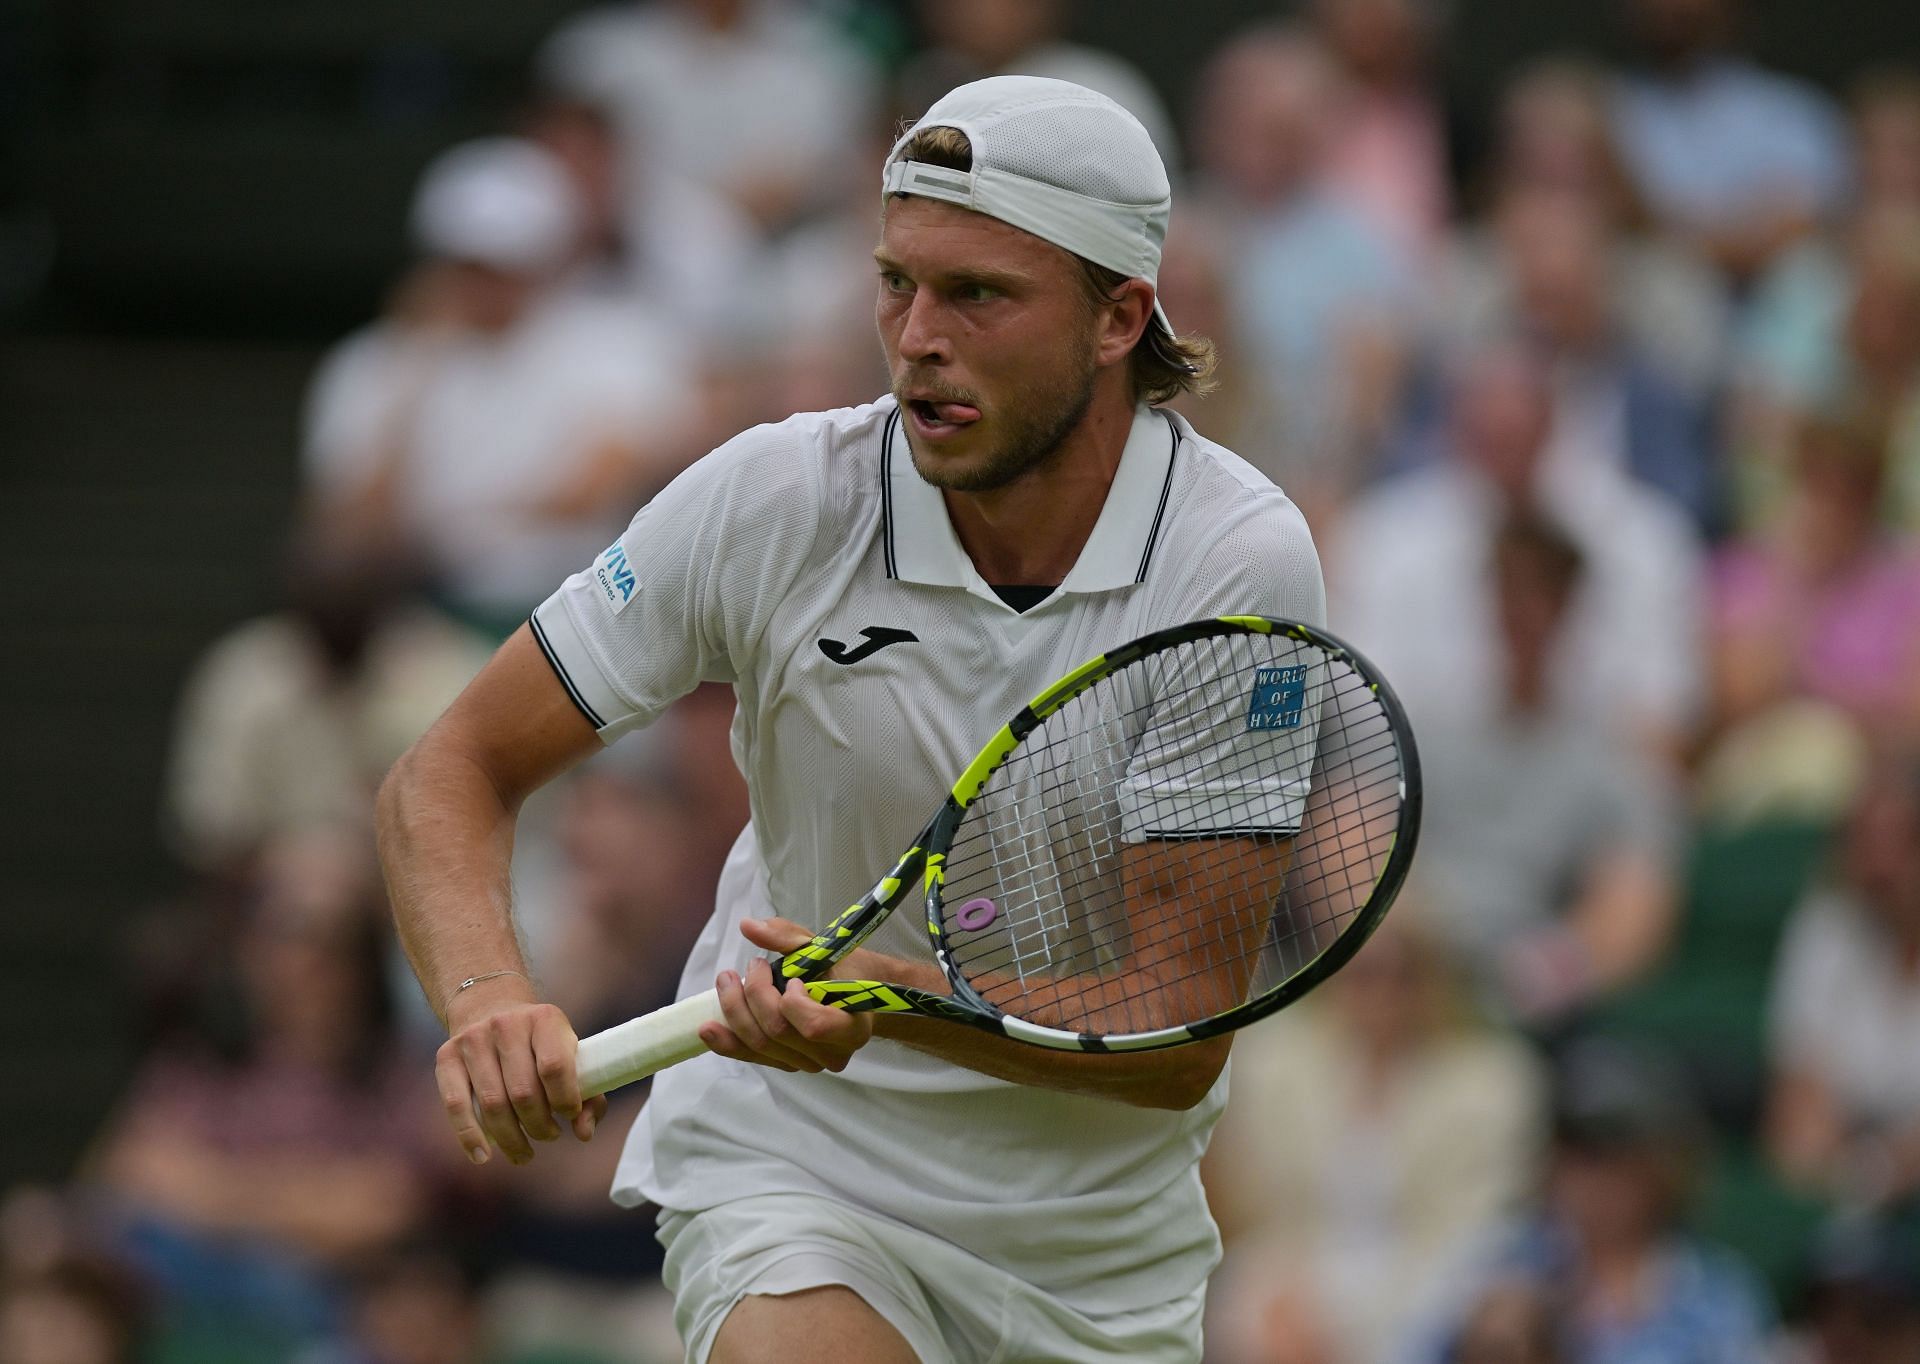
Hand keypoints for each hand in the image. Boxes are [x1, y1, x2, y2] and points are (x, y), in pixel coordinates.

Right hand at [437, 978, 605, 1165]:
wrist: (492, 1008)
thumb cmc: (540, 1044)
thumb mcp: (570, 1055)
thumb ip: (589, 1095)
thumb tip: (583, 1132)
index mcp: (544, 1019)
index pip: (555, 1067)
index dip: (565, 1100)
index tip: (570, 1115)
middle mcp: (506, 1025)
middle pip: (523, 1092)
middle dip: (539, 1126)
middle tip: (550, 1135)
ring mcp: (473, 1039)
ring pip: (492, 1103)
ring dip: (512, 1138)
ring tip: (525, 1151)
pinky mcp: (446, 1056)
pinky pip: (456, 1105)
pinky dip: (470, 1137)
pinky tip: (484, 1156)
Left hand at [696, 916, 917, 1073]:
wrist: (856, 991)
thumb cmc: (842, 967)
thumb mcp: (822, 946)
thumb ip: (786, 937)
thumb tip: (748, 926)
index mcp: (852, 1027)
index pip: (813, 1026)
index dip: (793, 1003)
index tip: (792, 978)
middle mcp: (832, 1054)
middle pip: (778, 1032)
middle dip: (754, 995)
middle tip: (751, 966)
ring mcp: (808, 1063)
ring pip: (760, 1045)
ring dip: (735, 1011)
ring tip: (726, 982)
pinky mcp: (788, 1064)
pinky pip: (752, 1057)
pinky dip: (727, 1042)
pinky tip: (707, 1029)